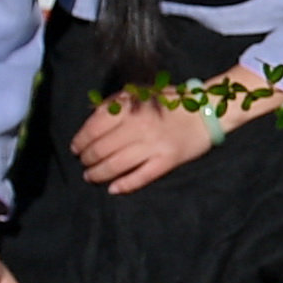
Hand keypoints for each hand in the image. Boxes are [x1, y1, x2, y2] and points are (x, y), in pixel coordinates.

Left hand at [68, 94, 228, 193]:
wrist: (206, 110)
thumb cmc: (171, 101)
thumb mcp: (140, 93)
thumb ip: (116, 104)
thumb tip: (91, 119)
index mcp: (130, 108)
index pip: (94, 128)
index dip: (80, 141)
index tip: (76, 148)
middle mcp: (138, 127)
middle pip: (101, 149)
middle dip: (86, 159)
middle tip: (83, 163)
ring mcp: (153, 146)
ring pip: (115, 165)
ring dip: (98, 174)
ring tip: (91, 177)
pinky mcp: (167, 161)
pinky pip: (140, 177)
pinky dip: (124, 185)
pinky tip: (113, 189)